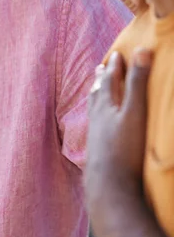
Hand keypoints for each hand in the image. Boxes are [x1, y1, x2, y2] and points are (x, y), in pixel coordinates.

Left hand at [85, 49, 152, 209]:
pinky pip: (94, 126)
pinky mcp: (97, 151)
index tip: (116, 54)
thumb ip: (138, 82)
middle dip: (102, 79)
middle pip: (98, 93)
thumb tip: (142, 50)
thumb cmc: (124, 148)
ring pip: (94, 109)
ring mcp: (95, 135)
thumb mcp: (135, 112)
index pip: (110, 80)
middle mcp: (97, 118)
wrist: (108, 186)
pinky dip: (96, 117)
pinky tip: (97, 125)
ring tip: (96, 90)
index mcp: (106, 105)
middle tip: (101, 68)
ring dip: (96, 96)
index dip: (114, 66)